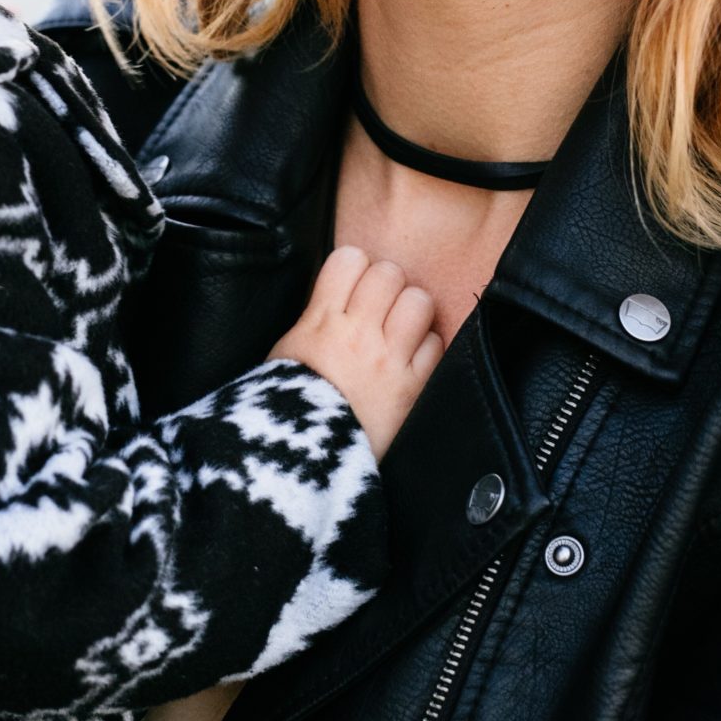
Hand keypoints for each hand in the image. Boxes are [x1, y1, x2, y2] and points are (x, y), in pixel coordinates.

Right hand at [272, 244, 442, 460]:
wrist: (304, 462)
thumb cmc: (285, 407)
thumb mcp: (286, 352)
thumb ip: (316, 316)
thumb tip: (341, 290)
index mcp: (321, 321)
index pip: (350, 258)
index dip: (355, 268)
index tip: (353, 287)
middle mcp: (358, 334)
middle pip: (389, 273)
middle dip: (386, 287)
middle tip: (378, 310)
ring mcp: (388, 361)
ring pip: (419, 300)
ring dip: (411, 312)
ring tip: (399, 331)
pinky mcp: (412, 388)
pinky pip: (435, 343)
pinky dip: (425, 349)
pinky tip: (408, 361)